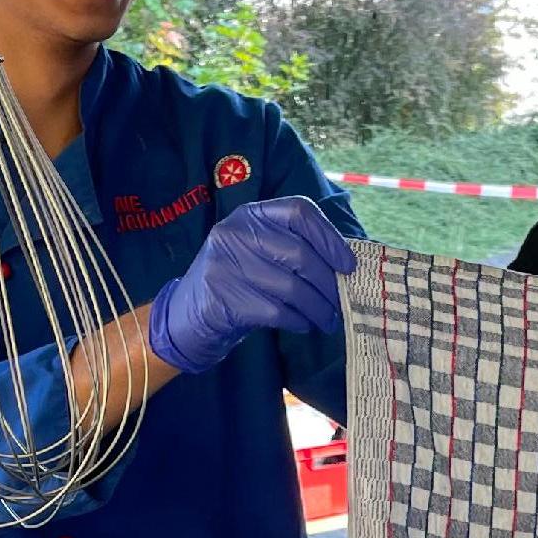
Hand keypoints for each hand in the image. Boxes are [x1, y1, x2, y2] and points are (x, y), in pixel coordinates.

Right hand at [147, 197, 358, 373]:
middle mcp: (236, 233)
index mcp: (251, 214)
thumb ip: (294, 247)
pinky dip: (297, 320)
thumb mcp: (260, 251)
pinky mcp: (224, 297)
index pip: (299, 212)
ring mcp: (227, 264)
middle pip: (299, 254)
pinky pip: (276, 310)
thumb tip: (346, 263)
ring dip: (317, 308)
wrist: (189, 314)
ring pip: (291, 287)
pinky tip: (303, 325)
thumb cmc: (238, 281)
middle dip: (327, 283)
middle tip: (341, 303)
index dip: (329, 238)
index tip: (348, 265)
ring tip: (328, 320)